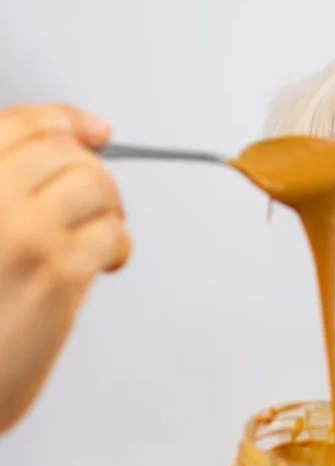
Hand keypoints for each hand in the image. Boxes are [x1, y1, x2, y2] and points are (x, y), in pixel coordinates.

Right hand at [0, 103, 128, 434]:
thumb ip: (4, 198)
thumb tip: (70, 152)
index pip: (14, 124)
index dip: (64, 121)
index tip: (92, 129)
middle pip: (60, 149)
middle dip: (91, 170)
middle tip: (97, 202)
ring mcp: (16, 231)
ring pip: (93, 184)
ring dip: (109, 207)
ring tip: (100, 236)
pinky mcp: (55, 271)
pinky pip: (110, 233)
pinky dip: (119, 244)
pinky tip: (107, 262)